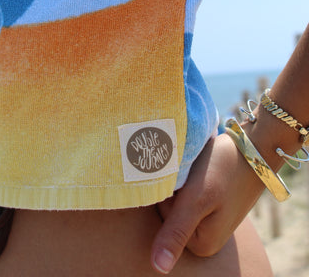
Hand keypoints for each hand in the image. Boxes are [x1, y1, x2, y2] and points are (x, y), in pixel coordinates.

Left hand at [150, 132, 265, 273]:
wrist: (253, 147)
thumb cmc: (225, 169)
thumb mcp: (197, 199)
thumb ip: (176, 232)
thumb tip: (158, 267)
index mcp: (200, 244)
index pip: (161, 211)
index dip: (169, 190)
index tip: (187, 180)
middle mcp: (204, 237)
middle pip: (168, 207)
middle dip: (176, 186)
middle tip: (194, 172)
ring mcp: (208, 220)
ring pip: (178, 197)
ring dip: (183, 179)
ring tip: (200, 170)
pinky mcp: (212, 204)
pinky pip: (190, 192)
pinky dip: (191, 177)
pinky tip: (204, 170)